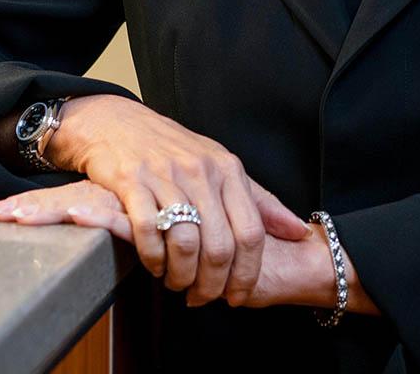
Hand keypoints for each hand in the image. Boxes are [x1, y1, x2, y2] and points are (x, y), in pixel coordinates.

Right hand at [0, 94, 312, 306]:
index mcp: (229, 169)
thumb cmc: (176, 151)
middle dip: (212, 284)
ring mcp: (166, 175)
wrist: (119, 123)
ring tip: (176, 283)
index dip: (247, 274)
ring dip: (181, 276)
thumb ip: (261, 201)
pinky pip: (148, 231)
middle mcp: (202, 171)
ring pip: (185, 243)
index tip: (237, 296)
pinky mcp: (132, 181)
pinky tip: (154, 264)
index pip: (251, 233)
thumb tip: (299, 231)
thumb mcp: (223, 167)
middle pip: (219, 246)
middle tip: (201, 297)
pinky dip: (152, 258)